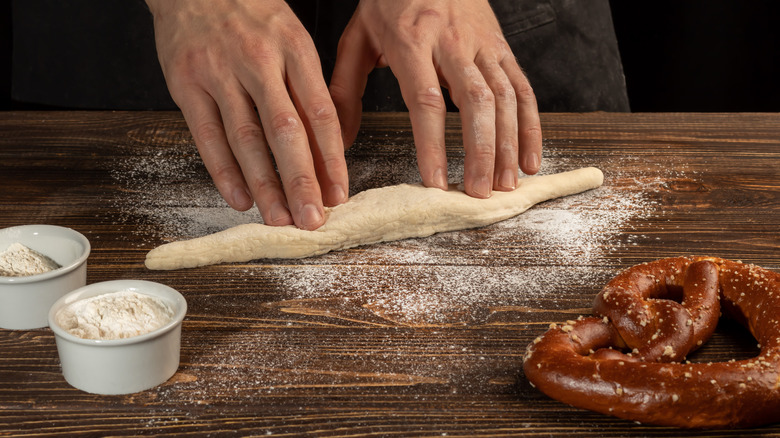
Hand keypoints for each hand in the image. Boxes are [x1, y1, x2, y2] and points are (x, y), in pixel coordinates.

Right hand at [146, 0, 348, 229]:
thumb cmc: (252, 16)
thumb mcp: (291, 40)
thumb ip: (307, 90)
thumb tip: (328, 150)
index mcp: (294, 49)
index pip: (320, 113)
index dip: (332, 158)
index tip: (339, 194)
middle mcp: (258, 61)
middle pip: (285, 131)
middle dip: (301, 181)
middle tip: (311, 219)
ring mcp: (219, 72)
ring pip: (246, 139)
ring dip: (265, 185)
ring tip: (279, 218)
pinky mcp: (186, 83)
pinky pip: (207, 136)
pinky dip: (224, 172)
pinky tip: (240, 198)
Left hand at [330, 0, 541, 197]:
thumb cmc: (390, 1)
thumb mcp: (358, 38)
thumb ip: (345, 89)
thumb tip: (338, 142)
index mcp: (411, 40)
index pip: (426, 99)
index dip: (432, 144)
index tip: (436, 183)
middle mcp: (452, 42)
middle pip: (475, 101)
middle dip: (481, 151)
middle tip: (479, 192)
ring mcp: (483, 44)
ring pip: (505, 97)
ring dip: (509, 144)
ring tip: (506, 185)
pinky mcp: (502, 47)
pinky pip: (523, 88)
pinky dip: (531, 126)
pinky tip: (531, 159)